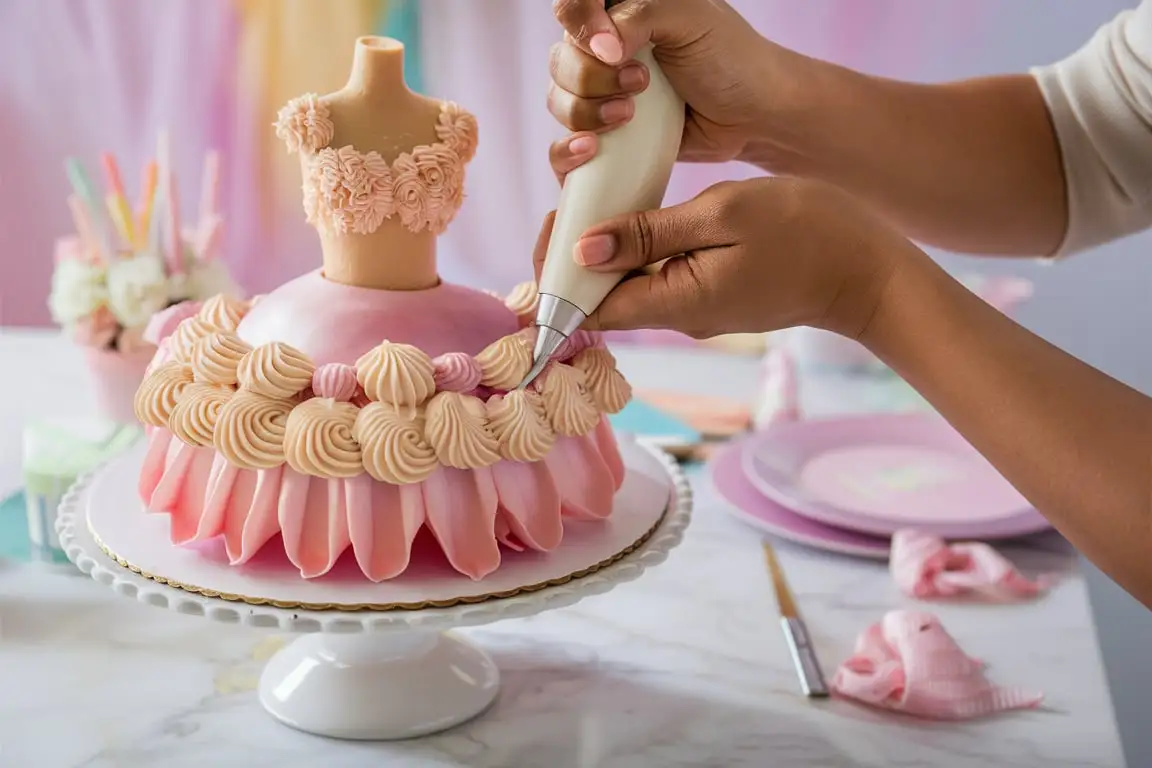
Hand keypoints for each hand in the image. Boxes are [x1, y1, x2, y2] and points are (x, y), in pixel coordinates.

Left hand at [532, 177, 915, 339]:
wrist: (867, 269)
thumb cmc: (805, 233)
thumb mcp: (721, 214)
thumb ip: (650, 234)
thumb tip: (583, 247)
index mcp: (672, 303)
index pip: (587, 309)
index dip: (556, 275)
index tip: (553, 227)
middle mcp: (675, 316)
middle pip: (602, 297)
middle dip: (575, 255)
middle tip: (574, 198)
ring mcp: (693, 309)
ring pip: (628, 285)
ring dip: (608, 249)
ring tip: (603, 198)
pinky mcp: (708, 295)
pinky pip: (657, 277)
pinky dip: (639, 250)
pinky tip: (640, 215)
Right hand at [548, 0, 791, 163]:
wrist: (753, 117)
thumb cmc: (731, 59)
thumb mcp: (690, 18)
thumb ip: (640, 16)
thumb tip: (601, 48)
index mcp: (622, 10)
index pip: (571, 7)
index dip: (580, 24)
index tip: (610, 47)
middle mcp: (604, 49)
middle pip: (561, 59)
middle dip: (591, 77)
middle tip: (640, 83)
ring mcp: (603, 93)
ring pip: (558, 99)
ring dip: (586, 111)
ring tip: (629, 115)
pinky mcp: (607, 133)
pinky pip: (563, 143)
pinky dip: (568, 149)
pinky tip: (592, 148)